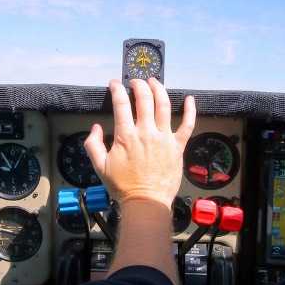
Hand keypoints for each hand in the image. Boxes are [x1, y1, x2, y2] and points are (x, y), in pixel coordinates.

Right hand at [85, 79, 195, 210]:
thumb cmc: (122, 186)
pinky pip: (187, 125)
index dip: (117, 89)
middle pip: (144, 99)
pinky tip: (190, 99)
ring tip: (154, 81)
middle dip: (139, 85)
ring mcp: (164, 138)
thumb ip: (93, 145)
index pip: (121, 104)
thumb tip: (95, 127)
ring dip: (159, 89)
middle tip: (135, 81)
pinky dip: (190, 110)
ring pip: (164, 105)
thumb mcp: (99, 167)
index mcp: (126, 136)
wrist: (146, 202)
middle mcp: (146, 132)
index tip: (114, 84)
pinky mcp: (177, 146)